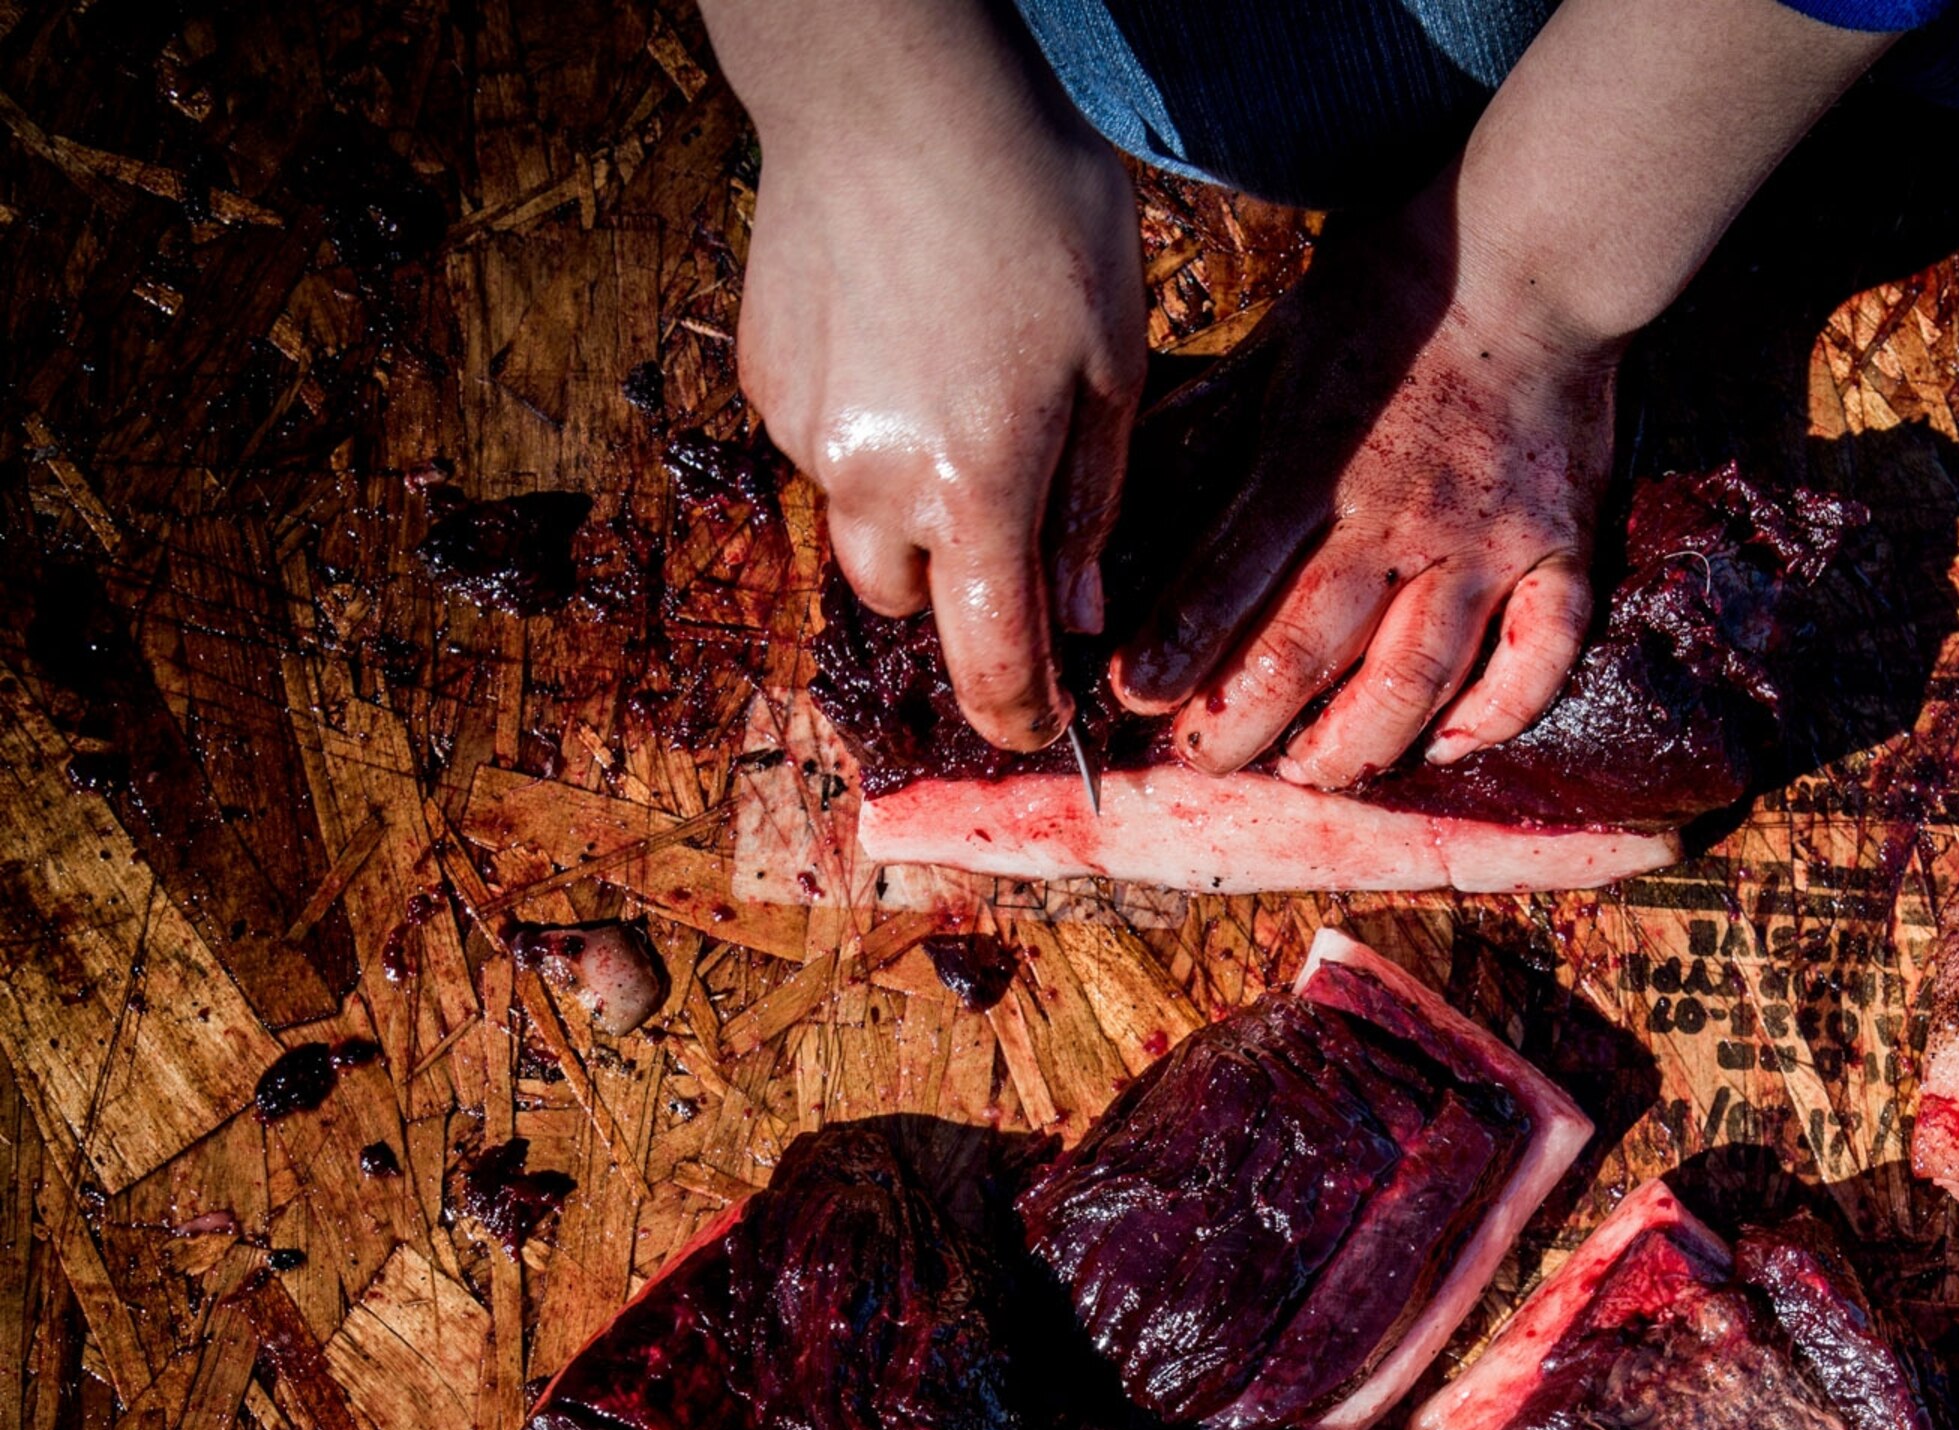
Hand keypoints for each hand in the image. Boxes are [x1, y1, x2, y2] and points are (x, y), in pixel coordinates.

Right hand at [716, 0, 1144, 751]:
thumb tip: (1080, 616)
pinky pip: (821, 450)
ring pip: (857, 528)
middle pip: (908, 605)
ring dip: (907, 510)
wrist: (893, 92)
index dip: (1022, 716)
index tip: (1043, 729)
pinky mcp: (764, 378)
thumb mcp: (1114, 362)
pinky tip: (904, 346)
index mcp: (977, 491)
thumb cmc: (1033, 208)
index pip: (991, 665)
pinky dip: (866, 436)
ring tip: (960, 402)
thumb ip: (1092, 504)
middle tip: (1012, 521)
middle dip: (960, 593)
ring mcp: (805, 431)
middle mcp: (874, 482)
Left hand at [1107, 193, 1615, 787]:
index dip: (1179, 647)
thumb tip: (1117, 483)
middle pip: (1312, 650)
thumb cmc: (1389, 296)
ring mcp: (1489, 542)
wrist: (1530, 255)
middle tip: (1208, 757)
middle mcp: (1402, 516)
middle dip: (1246, 720)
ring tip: (1311, 772)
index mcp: (1317, 459)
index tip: (1136, 696)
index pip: (1233, 575)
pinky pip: (1539, 656)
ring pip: (1418, 677)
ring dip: (1354, 743)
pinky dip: (1496, 713)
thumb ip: (1209, 427)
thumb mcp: (1277, 344)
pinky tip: (1448, 744)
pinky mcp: (1561, 550)